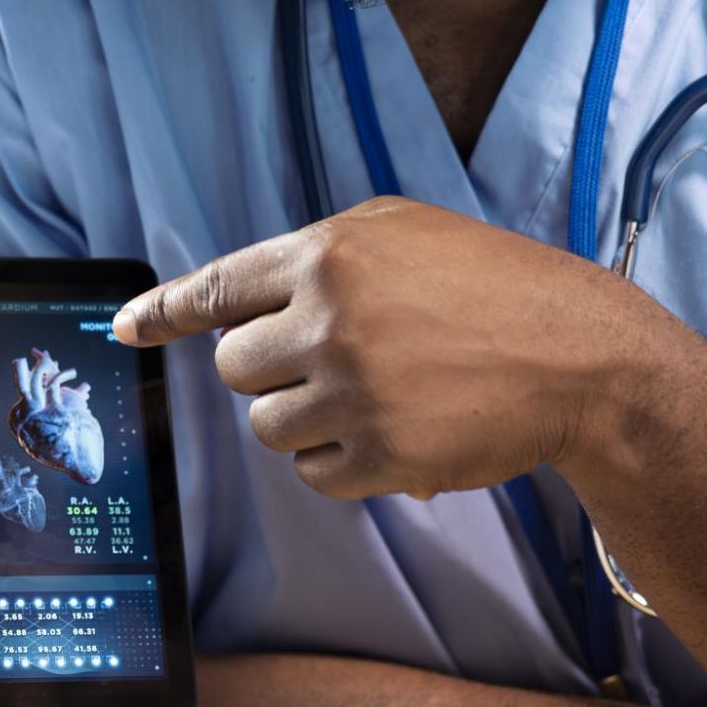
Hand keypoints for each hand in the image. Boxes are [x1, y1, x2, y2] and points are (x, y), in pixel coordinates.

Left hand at [113, 197, 674, 497]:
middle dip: (271, 372)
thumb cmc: (492, 287)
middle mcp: (329, 320)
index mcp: (328, 255)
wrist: (582, 357)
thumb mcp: (405, 232)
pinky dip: (342, 463)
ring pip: (267, 427)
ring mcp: (353, 391)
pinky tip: (392, 432)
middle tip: (335, 362)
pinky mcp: (380, 454)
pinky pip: (312, 475)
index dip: (163, 312)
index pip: (217, 288)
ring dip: (306, 420)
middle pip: (234, 369)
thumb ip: (317, 255)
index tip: (123, 329)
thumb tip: (228, 302)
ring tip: (376, 395)